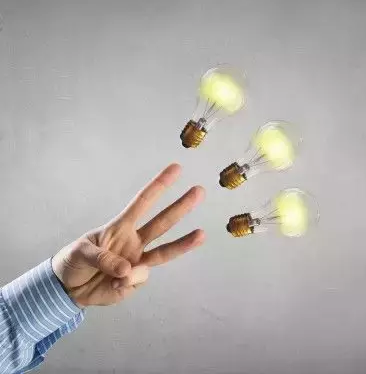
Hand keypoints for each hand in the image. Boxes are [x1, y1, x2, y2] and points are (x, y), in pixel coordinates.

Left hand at [51, 163, 204, 306]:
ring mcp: (138, 261)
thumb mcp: (80, 253)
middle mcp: (134, 241)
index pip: (142, 203)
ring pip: (165, 251)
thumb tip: (128, 269)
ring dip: (184, 242)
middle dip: (181, 206)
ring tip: (202, 234)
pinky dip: (124, 284)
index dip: (159, 185)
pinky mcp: (136, 281)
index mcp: (120, 227)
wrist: (70, 290)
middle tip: (200, 191)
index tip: (176, 169)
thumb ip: (102, 258)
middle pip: (162, 222)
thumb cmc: (74, 262)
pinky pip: (138, 280)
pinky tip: (112, 285)